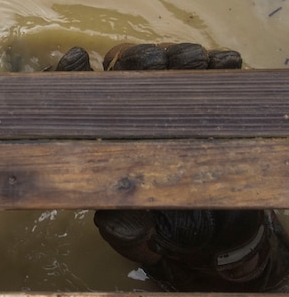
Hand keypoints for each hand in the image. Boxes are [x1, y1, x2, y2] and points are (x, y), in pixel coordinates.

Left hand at [56, 43, 288, 290]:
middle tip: (151, 59)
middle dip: (135, 59)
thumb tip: (112, 216)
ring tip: (191, 58)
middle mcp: (133, 113)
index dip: (72, 74)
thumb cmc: (161, 230)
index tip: (77, 58)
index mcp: (104, 134)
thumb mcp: (137, 234)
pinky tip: (225, 63)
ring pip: (167, 69)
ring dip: (177, 58)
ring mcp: (172, 106)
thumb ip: (123, 226)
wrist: (215, 238)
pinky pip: (213, 82)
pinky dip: (219, 68)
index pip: (79, 97)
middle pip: (125, 72)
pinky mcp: (209, 107)